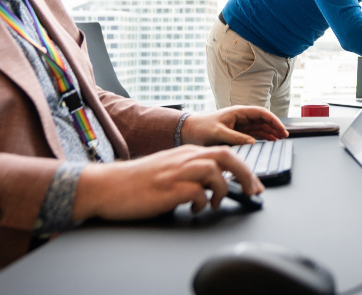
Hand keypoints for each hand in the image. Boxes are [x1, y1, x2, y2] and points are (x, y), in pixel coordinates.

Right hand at [71, 145, 263, 221]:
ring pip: (215, 170)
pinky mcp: (167, 188)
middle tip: (253, 191)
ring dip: (222, 189)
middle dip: (246, 174)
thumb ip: (191, 172)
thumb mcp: (170, 169)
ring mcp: (176, 172)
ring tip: (213, 203)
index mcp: (187, 152)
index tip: (254, 184)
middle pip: (227, 156)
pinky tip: (195, 208)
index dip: (244, 168)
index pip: (225, 153)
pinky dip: (202, 202)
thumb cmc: (137, 181)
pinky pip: (197, 192)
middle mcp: (184, 158)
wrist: (107, 185)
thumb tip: (214, 187)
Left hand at [180, 106, 288, 145]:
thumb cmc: (200, 129)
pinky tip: (269, 141)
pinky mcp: (236, 133)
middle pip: (263, 120)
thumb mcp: (218, 133)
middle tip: (284, 137)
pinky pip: (253, 134)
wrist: (188, 132)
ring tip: (280, 140)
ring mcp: (239, 125)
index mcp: (238, 112)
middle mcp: (240, 117)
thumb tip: (253, 142)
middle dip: (275, 127)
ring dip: (270, 132)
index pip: (261, 113)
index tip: (281, 130)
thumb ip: (236, 138)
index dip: (273, 121)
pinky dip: (263, 137)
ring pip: (260, 127)